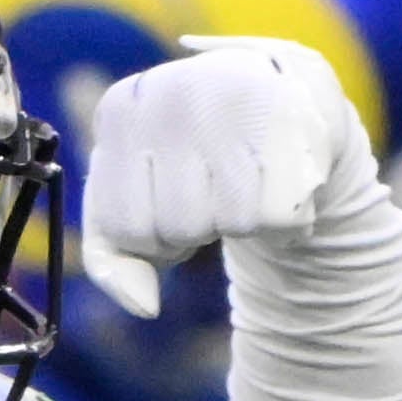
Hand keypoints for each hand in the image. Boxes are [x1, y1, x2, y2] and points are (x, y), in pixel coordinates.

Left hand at [73, 36, 377, 315]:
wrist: (276, 96)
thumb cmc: (190, 159)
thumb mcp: (133, 201)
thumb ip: (113, 260)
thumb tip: (145, 307)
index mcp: (121, 110)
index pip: (124, 230)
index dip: (154, 235)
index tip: (170, 194)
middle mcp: (172, 93)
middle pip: (181, 227)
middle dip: (201, 225)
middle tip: (215, 182)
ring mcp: (230, 97)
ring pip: (233, 222)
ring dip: (245, 220)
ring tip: (248, 176)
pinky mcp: (287, 115)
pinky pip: (280, 217)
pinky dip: (287, 219)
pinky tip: (280, 179)